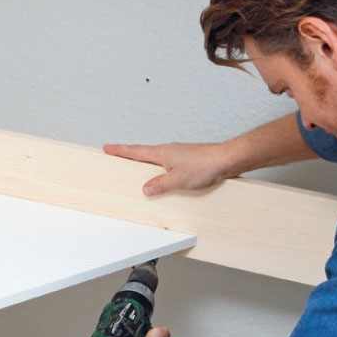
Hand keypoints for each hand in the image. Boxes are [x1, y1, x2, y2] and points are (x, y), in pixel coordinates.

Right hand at [103, 142, 230, 196]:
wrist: (228, 160)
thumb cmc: (206, 164)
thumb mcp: (178, 180)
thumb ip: (160, 185)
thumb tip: (146, 189)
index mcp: (163, 153)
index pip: (136, 151)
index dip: (120, 151)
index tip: (108, 148)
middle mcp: (170, 151)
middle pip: (145, 155)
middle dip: (131, 157)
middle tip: (118, 159)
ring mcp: (180, 156)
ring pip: (158, 162)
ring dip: (148, 167)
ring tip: (140, 175)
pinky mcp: (189, 162)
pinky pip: (170, 167)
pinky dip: (163, 172)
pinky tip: (166, 181)